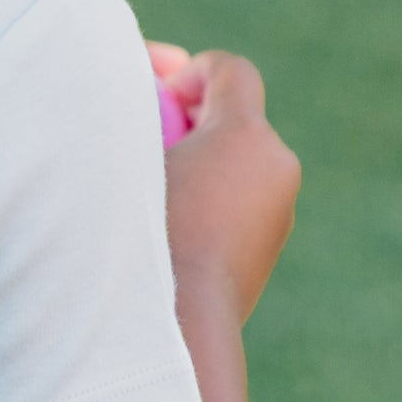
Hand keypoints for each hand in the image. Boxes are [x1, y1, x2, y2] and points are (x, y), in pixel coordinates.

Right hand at [161, 50, 298, 321]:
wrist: (175, 330)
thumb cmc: (136, 238)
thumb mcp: (123, 160)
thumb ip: (138, 118)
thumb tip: (139, 100)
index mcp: (247, 136)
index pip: (229, 72)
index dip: (189, 71)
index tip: (155, 94)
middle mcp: (276, 168)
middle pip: (234, 122)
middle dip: (191, 123)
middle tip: (145, 140)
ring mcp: (278, 215)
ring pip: (234, 168)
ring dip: (198, 168)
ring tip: (149, 191)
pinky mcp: (265, 254)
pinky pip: (234, 209)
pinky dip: (204, 206)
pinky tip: (162, 232)